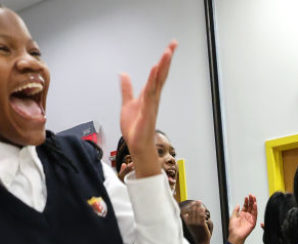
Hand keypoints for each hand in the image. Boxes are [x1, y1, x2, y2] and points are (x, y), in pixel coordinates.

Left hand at [119, 41, 176, 178]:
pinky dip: (153, 81)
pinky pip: (151, 93)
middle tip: (173, 44)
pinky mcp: (148, 111)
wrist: (136, 145)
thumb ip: (127, 89)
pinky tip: (155, 70)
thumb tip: (123, 75)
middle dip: (167, 59)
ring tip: (167, 53)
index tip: (170, 48)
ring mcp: (152, 103)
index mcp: (149, 94)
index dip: (163, 61)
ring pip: (158, 81)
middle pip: (162, 74)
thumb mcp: (127, 103)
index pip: (158, 74)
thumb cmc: (135, 128)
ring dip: (162, 66)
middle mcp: (153, 97)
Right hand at [181, 201, 211, 242]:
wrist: (200, 243)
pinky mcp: (201, 226)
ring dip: (199, 207)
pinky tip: (203, 210)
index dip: (189, 206)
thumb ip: (186, 221)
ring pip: (197, 213)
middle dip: (195, 205)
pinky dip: (202, 212)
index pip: (186, 212)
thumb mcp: (188, 228)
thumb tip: (185, 215)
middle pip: (192, 211)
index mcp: (185, 223)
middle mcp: (190, 223)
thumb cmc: (194, 235)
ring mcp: (196, 224)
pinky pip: (202, 217)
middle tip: (198, 201)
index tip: (192, 203)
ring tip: (201, 204)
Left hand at [228, 194, 257, 243]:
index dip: (246, 201)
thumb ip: (235, 210)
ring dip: (254, 204)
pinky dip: (255, 209)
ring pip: (253, 209)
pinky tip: (255, 205)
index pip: (246, 206)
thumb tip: (238, 204)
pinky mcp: (253, 222)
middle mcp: (247, 216)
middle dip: (251, 201)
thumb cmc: (233, 229)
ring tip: (254, 198)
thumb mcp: (233, 217)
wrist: (235, 235)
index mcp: (242, 214)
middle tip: (251, 195)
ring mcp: (250, 219)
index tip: (246, 197)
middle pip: (250, 207)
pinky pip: (255, 215)